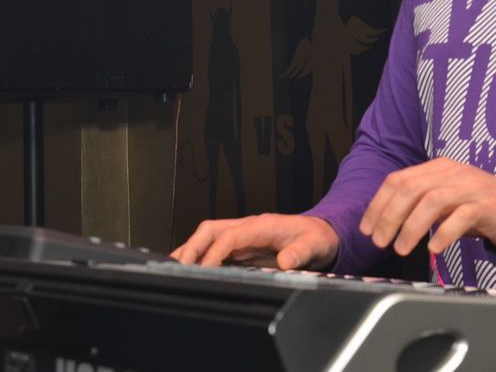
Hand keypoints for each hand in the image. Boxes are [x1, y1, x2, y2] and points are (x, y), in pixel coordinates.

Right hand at [170, 214, 338, 268]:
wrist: (322, 233)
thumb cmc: (317, 237)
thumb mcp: (315, 245)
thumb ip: (301, 252)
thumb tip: (286, 260)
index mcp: (263, 225)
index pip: (230, 236)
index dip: (215, 252)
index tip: (205, 269)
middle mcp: (249, 227)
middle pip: (211, 230)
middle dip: (192, 247)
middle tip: (177, 268)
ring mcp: (244, 235)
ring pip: (208, 237)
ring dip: (191, 250)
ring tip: (173, 268)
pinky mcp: (242, 246)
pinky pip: (215, 247)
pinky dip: (200, 256)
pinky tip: (189, 269)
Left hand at [359, 158, 495, 256]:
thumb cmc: (476, 207)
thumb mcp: (445, 199)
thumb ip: (419, 203)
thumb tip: (383, 221)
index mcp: (437, 168)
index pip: (398, 179)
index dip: (378, 204)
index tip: (368, 228)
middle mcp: (452, 173)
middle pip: (411, 189)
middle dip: (390, 216)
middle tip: (380, 241)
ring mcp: (470, 188)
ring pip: (433, 201)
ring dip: (411, 227)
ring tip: (402, 249)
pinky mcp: (487, 206)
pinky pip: (462, 217)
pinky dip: (444, 233)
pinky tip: (434, 248)